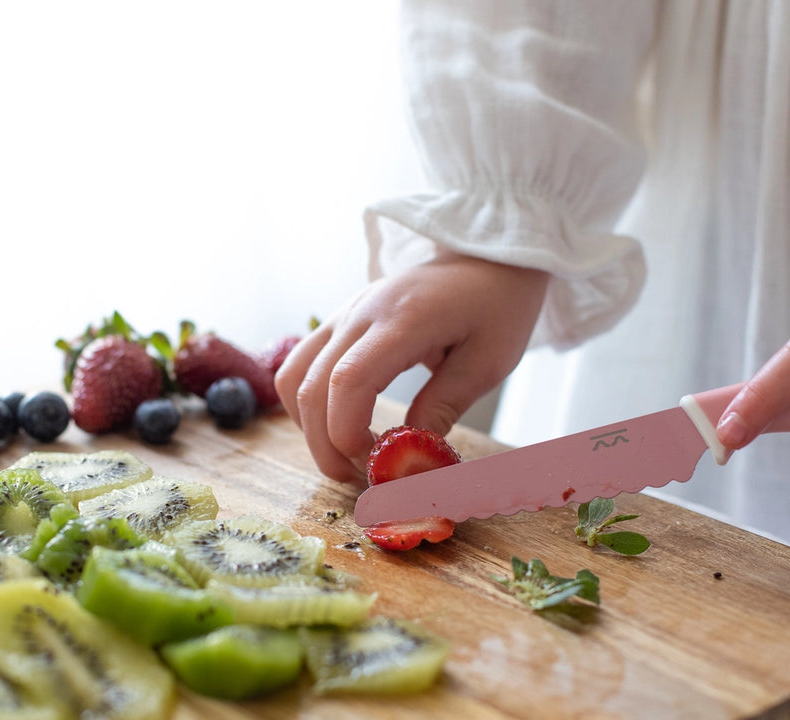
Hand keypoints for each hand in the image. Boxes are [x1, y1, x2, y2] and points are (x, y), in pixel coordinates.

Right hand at [276, 250, 548, 482]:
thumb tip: (409, 458)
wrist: (487, 257)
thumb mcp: (488, 363)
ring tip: (348, 455)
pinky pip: (300, 364)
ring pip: (293, 376)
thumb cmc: (496, 307)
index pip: (349, 380)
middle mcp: (362, 312)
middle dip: (326, 445)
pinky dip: (307, 402)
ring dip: (309, 427)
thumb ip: (444, 407)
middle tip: (361, 477)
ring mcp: (345, 312)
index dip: (347, 434)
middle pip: (311, 387)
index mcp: (403, 320)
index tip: (374, 465)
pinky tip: (339, 423)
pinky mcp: (340, 319)